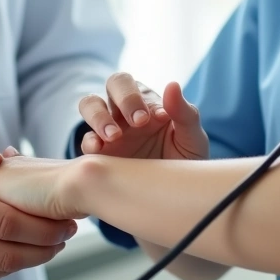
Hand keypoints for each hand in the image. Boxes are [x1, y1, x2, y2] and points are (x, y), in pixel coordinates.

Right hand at [0, 135, 77, 279]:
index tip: (65, 219)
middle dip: (46, 245)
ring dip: (33, 258)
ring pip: (0, 268)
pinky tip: (22, 249)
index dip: (42, 225)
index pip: (5, 221)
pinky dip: (9, 265)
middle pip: (8, 251)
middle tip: (67, 233)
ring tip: (52, 242)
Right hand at [78, 73, 208, 160]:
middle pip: (114, 84)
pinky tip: (99, 150)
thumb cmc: (186, 160)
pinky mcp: (101, 153)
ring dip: (99, 116)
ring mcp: (111, 130)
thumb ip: (184, 112)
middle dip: (124, 98)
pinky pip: (87, 140)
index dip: (142, 98)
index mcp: (149, 103)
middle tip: (139, 121)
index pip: (138, 86)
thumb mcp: (192, 138)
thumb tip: (172, 84)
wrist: (176, 195)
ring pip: (91, 104)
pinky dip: (90, 142)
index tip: (160, 118)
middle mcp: (127, 111)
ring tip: (114, 136)